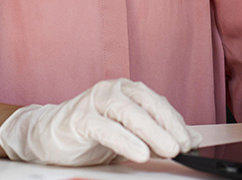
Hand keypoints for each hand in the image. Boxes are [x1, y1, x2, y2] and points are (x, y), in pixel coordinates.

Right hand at [0, 79, 200, 165]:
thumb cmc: (90, 133)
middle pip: (146, 105)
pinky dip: (124, 141)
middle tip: (183, 146)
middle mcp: (112, 90)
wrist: (48, 135)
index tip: (191, 142)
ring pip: (128, 113)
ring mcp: (94, 101)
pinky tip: (138, 152)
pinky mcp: (79, 118)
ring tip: (168, 150)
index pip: (158, 104)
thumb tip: (193, 139)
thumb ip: (158, 134)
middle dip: (168, 126)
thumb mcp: (129, 134)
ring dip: (151, 132)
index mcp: (128, 91)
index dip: (176, 122)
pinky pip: (105, 129)